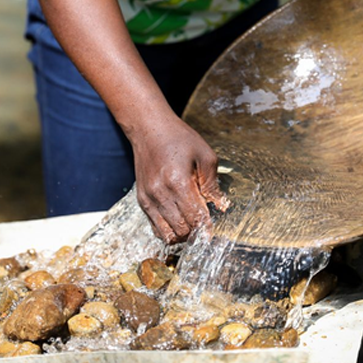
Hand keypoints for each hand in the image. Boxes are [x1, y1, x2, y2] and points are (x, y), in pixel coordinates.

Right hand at [131, 114, 227, 243]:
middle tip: (203, 224)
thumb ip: (213, 184)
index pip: (195, 219)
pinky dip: (168, 230)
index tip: (212, 229)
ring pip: (167, 234)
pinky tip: (178, 220)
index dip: (206, 227)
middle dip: (195, 232)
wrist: (149, 129)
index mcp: (178, 182)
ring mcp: (148, 199)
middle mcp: (161, 194)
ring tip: (191, 225)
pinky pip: (155, 227)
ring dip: (182, 234)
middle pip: (182, 230)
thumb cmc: (178, 138)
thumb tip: (221, 206)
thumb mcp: (205, 155)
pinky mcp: (142, 200)